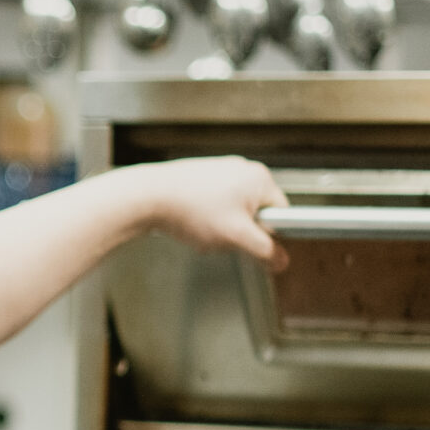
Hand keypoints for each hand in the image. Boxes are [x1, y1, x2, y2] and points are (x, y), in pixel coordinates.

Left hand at [132, 155, 289, 270]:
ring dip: (222, 229)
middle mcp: (243, 169)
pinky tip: (191, 222)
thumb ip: (265, 251)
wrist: (147, 197)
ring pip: (234, 213)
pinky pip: (216, 206)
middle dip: (240, 233)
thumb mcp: (236, 237)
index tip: (254, 245)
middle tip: (221, 236)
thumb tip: (281, 260)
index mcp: (259, 178)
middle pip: (256, 214)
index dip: (268, 235)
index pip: (282, 214)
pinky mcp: (202, 177)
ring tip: (202, 228)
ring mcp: (221, 171)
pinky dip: (206, 219)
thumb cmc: (191, 210)